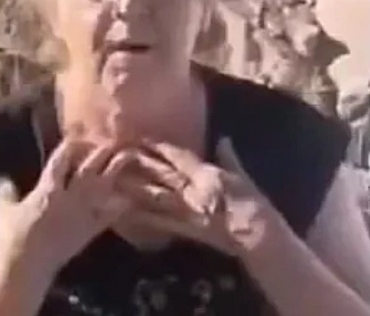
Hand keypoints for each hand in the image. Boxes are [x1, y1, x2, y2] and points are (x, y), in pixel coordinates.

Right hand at [0, 140, 133, 278]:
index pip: (61, 160)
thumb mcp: (4, 212)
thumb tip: (1, 178)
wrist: (28, 264)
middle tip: (110, 140)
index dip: (70, 145)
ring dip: (117, 168)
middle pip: (89, 166)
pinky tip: (132, 194)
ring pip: (105, 183)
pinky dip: (122, 203)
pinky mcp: (92, 228)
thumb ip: (6, 193)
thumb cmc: (12, 237)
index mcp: (48, 188)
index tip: (78, 136)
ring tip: (129, 155)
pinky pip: (111, 212)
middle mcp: (70, 194)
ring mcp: (84, 211)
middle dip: (100, 151)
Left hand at [117, 138, 282, 258]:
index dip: (159, 146)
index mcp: (208, 174)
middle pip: (162, 173)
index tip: (142, 136)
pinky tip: (124, 212)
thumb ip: (229, 157)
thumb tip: (222, 139)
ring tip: (115, 178)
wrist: (255, 233)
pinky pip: (158, 221)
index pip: (179, 156)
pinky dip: (141, 217)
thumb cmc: (253, 203)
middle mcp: (193, 190)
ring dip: (134, 187)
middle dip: (140, 162)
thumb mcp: (243, 175)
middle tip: (119, 152)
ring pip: (154, 196)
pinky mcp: (183, 228)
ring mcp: (185, 210)